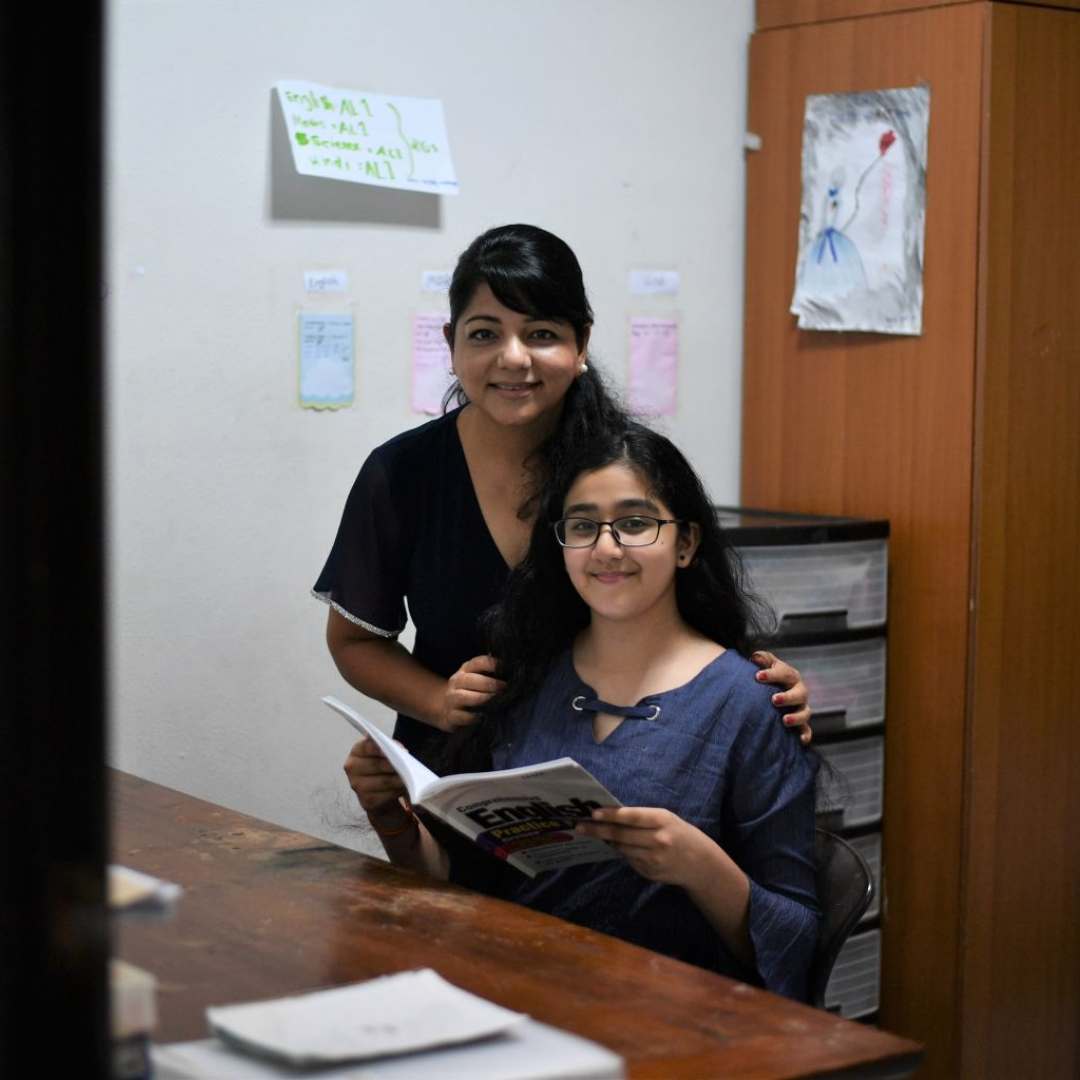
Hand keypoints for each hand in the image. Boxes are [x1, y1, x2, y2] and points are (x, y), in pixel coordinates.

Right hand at [343, 737, 406, 816]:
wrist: (378, 790)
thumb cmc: (383, 766)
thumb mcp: (384, 754)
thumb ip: (391, 748)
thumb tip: (402, 751)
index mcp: (356, 751)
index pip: (366, 747)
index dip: (379, 748)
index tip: (393, 748)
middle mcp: (353, 768)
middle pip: (375, 765)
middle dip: (392, 765)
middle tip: (407, 765)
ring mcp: (357, 786)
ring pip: (382, 781)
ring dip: (398, 780)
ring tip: (410, 777)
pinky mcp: (366, 801)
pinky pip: (385, 796)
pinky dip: (396, 792)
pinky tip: (404, 788)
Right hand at [438, 654, 504, 731]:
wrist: (445, 708)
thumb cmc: (471, 691)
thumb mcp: (478, 679)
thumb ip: (492, 675)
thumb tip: (514, 673)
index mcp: (466, 669)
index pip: (478, 662)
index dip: (492, 664)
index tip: (506, 669)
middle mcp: (457, 682)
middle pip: (469, 679)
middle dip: (489, 683)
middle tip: (505, 688)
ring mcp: (451, 699)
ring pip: (463, 697)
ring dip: (482, 699)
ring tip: (496, 701)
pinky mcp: (450, 716)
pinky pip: (461, 716)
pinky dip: (473, 717)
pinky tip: (484, 717)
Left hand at [574, 807, 714, 887]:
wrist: (700, 863)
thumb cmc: (678, 833)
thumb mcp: (665, 819)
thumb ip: (642, 818)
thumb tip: (611, 816)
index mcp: (662, 820)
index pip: (632, 817)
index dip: (611, 815)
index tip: (593, 813)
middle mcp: (658, 840)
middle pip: (621, 835)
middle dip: (598, 830)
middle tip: (580, 826)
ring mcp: (653, 859)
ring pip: (622, 849)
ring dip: (607, 841)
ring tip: (593, 833)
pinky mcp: (649, 873)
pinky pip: (629, 860)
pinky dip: (621, 852)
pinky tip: (616, 846)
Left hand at [751, 650, 811, 744]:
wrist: (773, 689)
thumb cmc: (767, 675)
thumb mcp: (765, 664)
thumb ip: (761, 659)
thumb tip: (755, 657)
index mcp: (790, 675)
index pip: (783, 673)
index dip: (771, 674)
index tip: (757, 676)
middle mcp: (799, 691)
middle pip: (799, 693)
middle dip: (788, 697)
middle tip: (774, 700)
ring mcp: (801, 707)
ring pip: (805, 712)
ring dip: (796, 717)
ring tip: (784, 720)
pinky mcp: (800, 723)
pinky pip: (806, 729)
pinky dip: (806, 735)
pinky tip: (801, 740)